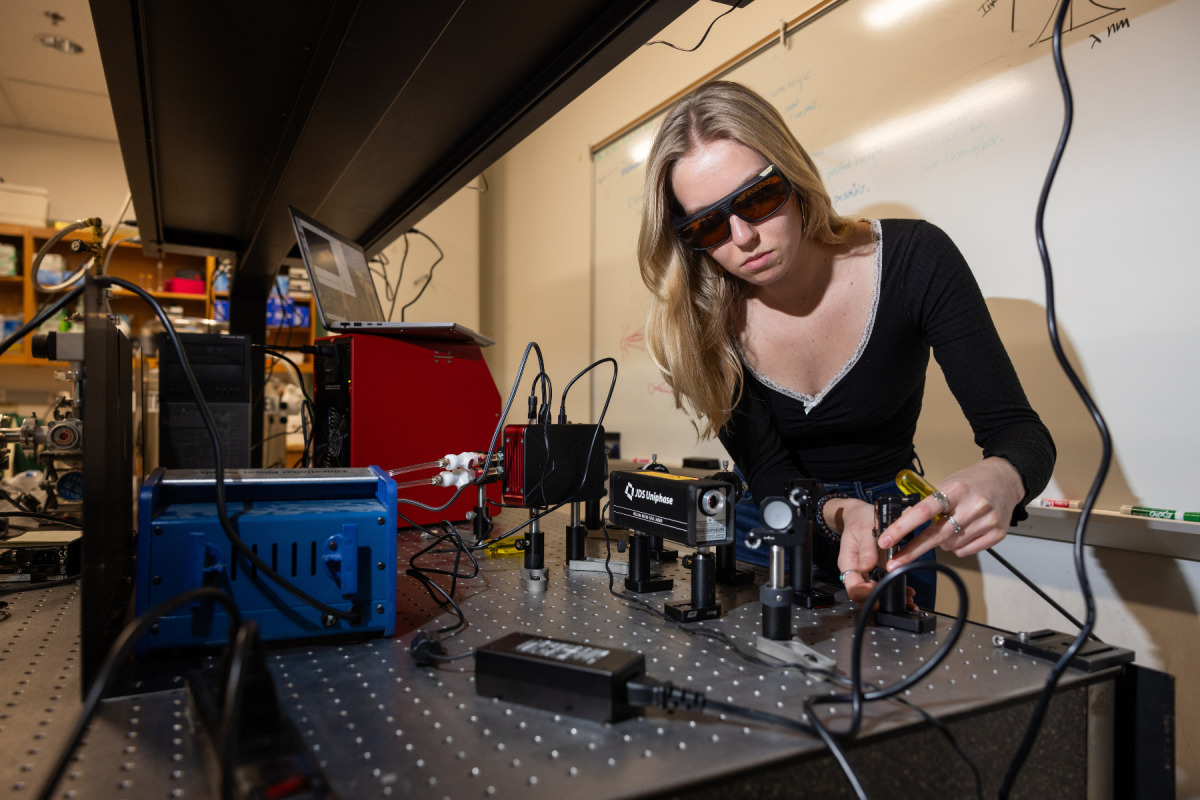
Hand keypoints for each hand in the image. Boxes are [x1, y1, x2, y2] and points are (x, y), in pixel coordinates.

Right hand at [831, 498, 917, 611]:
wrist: (861, 514)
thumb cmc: (862, 519)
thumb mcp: (865, 529)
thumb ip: (867, 549)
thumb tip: (867, 567)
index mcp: (848, 562)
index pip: (854, 588)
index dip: (868, 594)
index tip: (884, 591)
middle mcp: (856, 570)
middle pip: (863, 595)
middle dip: (881, 600)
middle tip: (901, 600)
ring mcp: (866, 572)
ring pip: (874, 593)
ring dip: (889, 598)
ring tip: (908, 599)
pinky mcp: (875, 570)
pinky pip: (882, 584)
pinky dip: (895, 589)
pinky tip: (907, 591)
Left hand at [878, 457, 1024, 568]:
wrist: (1005, 479)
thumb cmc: (970, 482)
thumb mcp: (946, 485)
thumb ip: (927, 505)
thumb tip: (902, 524)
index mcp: (955, 490)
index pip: (923, 511)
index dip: (902, 528)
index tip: (887, 540)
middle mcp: (973, 506)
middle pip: (936, 535)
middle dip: (912, 551)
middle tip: (894, 563)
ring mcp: (987, 521)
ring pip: (950, 545)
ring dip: (941, 542)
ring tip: (950, 525)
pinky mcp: (997, 534)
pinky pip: (965, 551)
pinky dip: (957, 546)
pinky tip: (963, 532)